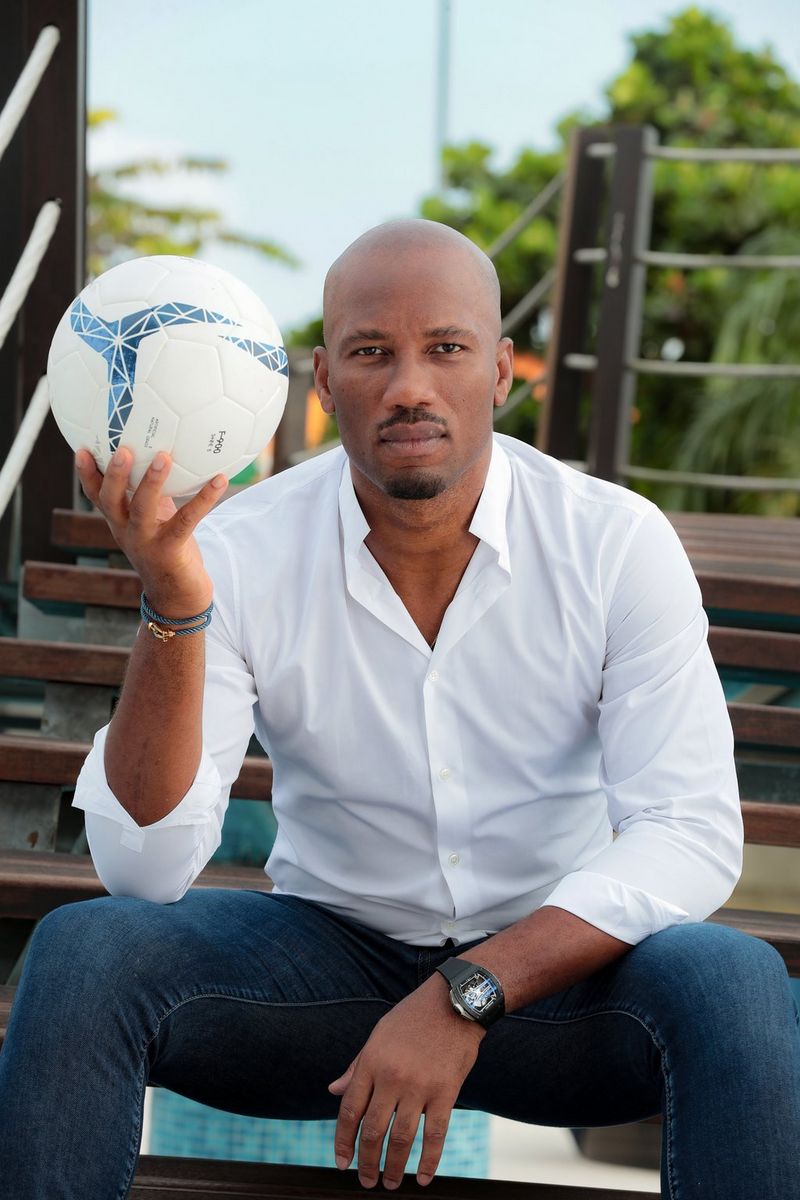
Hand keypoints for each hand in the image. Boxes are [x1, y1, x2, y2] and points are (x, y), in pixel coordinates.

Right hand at [75, 447, 225, 616]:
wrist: (177, 598)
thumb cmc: (167, 551)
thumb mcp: (154, 520)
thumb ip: (153, 495)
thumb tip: (164, 456)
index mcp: (119, 522)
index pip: (96, 496)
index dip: (87, 474)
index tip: (83, 449)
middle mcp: (127, 532)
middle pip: (111, 501)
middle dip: (114, 475)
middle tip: (122, 450)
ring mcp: (146, 543)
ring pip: (143, 509)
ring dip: (152, 482)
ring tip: (164, 457)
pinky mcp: (171, 551)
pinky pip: (187, 520)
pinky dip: (203, 499)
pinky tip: (219, 481)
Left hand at [328, 976, 483, 1189]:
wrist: (455, 1002)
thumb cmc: (413, 1018)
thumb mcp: (378, 1035)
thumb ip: (357, 1065)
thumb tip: (334, 1090)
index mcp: (371, 1062)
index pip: (349, 1110)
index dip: (343, 1141)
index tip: (342, 1162)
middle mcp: (391, 1077)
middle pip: (373, 1130)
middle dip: (366, 1162)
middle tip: (366, 1182)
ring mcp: (420, 1086)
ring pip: (402, 1138)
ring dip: (394, 1167)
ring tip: (390, 1183)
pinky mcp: (446, 1092)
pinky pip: (436, 1134)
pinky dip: (429, 1161)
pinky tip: (422, 1178)